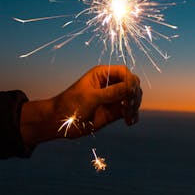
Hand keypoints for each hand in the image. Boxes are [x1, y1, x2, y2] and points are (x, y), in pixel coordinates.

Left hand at [20, 65, 141, 147]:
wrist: (59, 122)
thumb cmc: (70, 104)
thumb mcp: (90, 97)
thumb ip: (111, 92)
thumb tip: (131, 87)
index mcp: (102, 74)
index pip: (124, 72)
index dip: (130, 81)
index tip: (130, 92)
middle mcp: (109, 84)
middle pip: (131, 84)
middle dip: (134, 94)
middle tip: (128, 105)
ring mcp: (112, 98)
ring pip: (132, 98)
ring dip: (134, 106)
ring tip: (128, 116)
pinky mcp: (113, 112)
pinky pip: (129, 111)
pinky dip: (133, 115)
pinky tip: (130, 122)